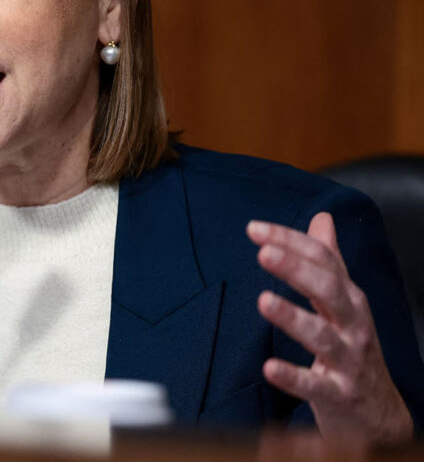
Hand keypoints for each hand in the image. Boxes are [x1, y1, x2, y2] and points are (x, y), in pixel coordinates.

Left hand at [248, 212, 412, 443]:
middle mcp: (352, 325)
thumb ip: (330, 262)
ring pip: (322, 336)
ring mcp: (348, 361)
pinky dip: (293, 377)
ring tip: (263, 300)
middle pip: (328, 290)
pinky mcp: (339, 395)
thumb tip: (322, 218)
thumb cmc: (352, 349)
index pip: (323, 261)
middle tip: (263, 252)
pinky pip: (315, 386)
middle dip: (297, 269)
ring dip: (292, 318)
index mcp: (349, 299)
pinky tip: (269, 368)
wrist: (378, 414)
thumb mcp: (344, 302)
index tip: (253, 228)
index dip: (290, 242)